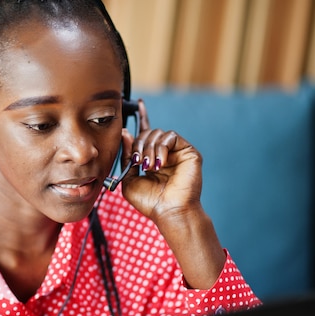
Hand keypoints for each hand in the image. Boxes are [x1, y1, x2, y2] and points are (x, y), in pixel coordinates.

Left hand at [120, 99, 224, 288]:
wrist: (168, 212)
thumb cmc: (150, 202)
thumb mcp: (128, 179)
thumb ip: (126, 156)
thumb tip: (125, 133)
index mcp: (151, 158)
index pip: (146, 133)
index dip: (143, 117)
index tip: (139, 103)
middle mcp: (165, 153)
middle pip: (147, 133)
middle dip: (138, 145)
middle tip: (139, 163)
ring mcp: (177, 152)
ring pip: (158, 134)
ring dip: (148, 149)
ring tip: (149, 166)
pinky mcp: (189, 152)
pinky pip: (170, 137)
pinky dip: (161, 147)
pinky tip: (159, 162)